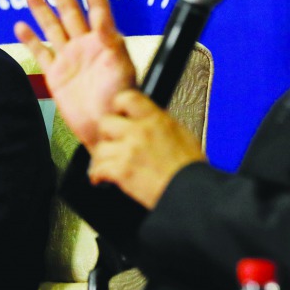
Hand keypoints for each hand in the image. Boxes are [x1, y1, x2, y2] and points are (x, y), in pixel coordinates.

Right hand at [14, 0, 136, 148]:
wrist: (105, 128)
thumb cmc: (120, 101)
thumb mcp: (122, 70)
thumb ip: (112, 46)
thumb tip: (105, 25)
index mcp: (104, 41)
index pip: (97, 7)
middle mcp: (85, 46)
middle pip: (69, 11)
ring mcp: (69, 59)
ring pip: (52, 27)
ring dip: (41, 8)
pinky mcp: (56, 76)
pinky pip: (41, 53)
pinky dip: (30, 40)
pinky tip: (20, 26)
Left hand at [87, 89, 205, 208]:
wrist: (192, 191)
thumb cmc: (190, 169)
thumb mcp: (181, 134)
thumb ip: (159, 124)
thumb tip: (148, 122)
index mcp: (156, 119)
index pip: (126, 98)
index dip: (118, 107)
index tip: (118, 115)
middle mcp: (140, 131)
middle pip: (105, 122)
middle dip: (106, 135)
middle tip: (111, 143)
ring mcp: (129, 151)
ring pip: (99, 148)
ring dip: (102, 158)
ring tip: (106, 164)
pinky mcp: (122, 171)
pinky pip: (98, 169)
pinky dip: (98, 176)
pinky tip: (102, 179)